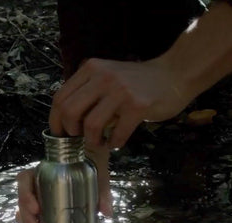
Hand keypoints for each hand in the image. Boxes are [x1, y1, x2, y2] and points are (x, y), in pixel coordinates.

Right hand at [16, 146, 111, 222]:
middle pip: (22, 204)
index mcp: (43, 172)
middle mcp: (36, 185)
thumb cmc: (90, 163)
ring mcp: (37, 198)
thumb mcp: (97, 173)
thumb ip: (102, 190)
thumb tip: (107, 213)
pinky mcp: (42, 211)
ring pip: (23, 216)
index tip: (37, 210)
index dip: (26, 195)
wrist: (92, 161)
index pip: (25, 180)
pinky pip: (31, 222)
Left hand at [48, 57, 192, 147]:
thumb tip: (69, 121)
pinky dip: (114, 143)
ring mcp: (120, 90)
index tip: (62, 135)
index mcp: (91, 69)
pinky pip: (117, 133)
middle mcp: (102, 76)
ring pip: (91, 125)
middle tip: (81, 140)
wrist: (175, 74)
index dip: (56, 122)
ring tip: (101, 143)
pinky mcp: (137, 106)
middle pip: (69, 112)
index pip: (60, 98)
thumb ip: (90, 91)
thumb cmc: (140, 82)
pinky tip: (118, 142)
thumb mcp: (109, 76)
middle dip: (71, 133)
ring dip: (93, 141)